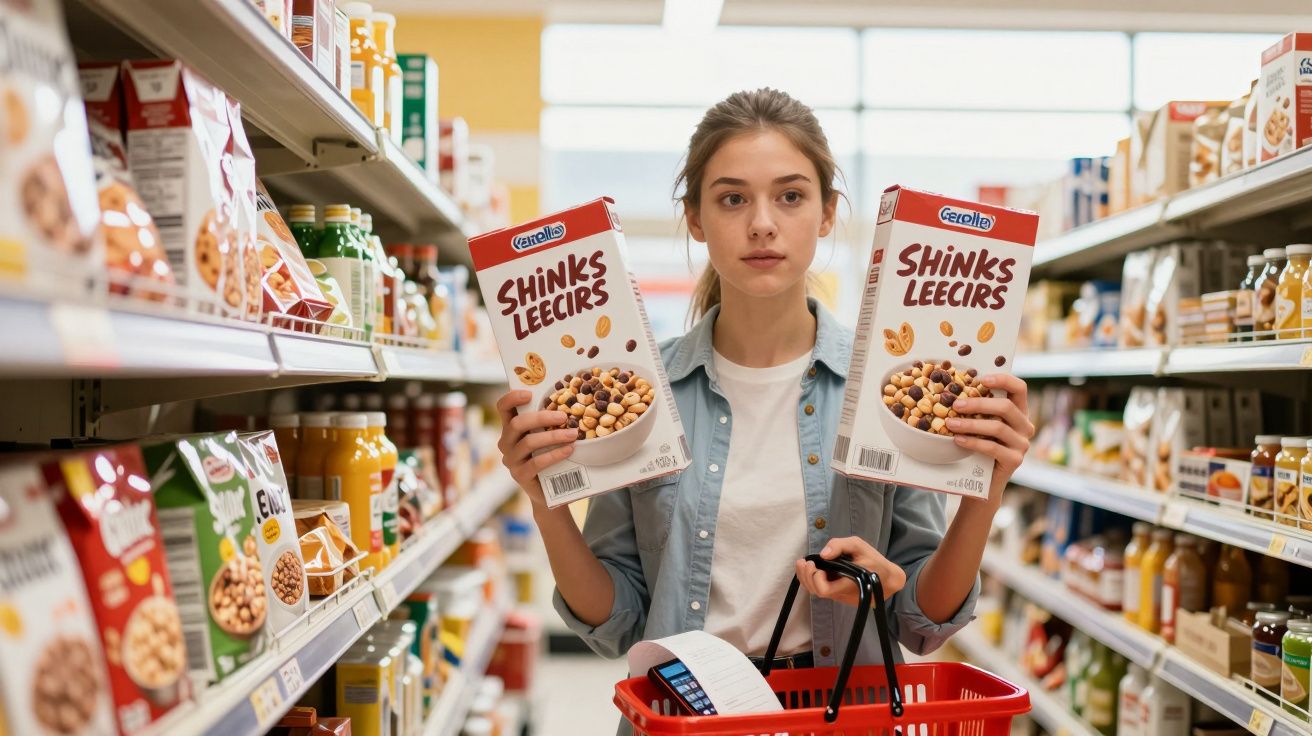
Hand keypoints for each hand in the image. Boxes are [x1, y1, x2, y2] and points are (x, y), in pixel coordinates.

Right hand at [495, 390, 577, 511]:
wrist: (549, 490)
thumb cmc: (549, 454)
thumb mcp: (546, 435)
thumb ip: (549, 421)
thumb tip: (571, 403)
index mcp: (510, 428)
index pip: (503, 407)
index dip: (512, 398)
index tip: (529, 393)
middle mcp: (506, 442)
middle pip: (517, 424)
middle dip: (541, 418)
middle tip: (564, 416)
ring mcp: (511, 460)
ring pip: (528, 442)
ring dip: (553, 436)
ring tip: (573, 434)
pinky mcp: (519, 475)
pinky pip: (536, 462)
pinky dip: (554, 454)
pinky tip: (568, 450)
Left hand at [795, 536, 905, 607]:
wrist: (888, 579)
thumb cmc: (874, 561)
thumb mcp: (859, 545)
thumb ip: (840, 545)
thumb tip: (823, 554)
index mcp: (847, 583)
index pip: (823, 589)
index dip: (814, 578)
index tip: (814, 564)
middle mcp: (841, 593)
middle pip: (815, 591)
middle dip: (805, 575)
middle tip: (804, 562)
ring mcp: (840, 596)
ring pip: (816, 592)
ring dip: (807, 578)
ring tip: (804, 563)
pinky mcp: (840, 596)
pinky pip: (822, 590)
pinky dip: (813, 580)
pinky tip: (811, 569)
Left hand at [942, 373, 1033, 504]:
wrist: (983, 482)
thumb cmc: (978, 447)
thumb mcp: (979, 424)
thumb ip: (976, 409)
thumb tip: (952, 389)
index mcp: (1019, 412)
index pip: (1020, 388)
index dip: (1003, 379)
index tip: (982, 379)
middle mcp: (1025, 426)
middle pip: (1006, 407)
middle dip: (979, 403)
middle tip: (955, 404)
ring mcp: (1022, 444)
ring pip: (998, 428)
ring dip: (971, 424)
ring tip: (950, 423)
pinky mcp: (1015, 460)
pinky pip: (992, 448)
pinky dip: (973, 442)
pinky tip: (958, 440)